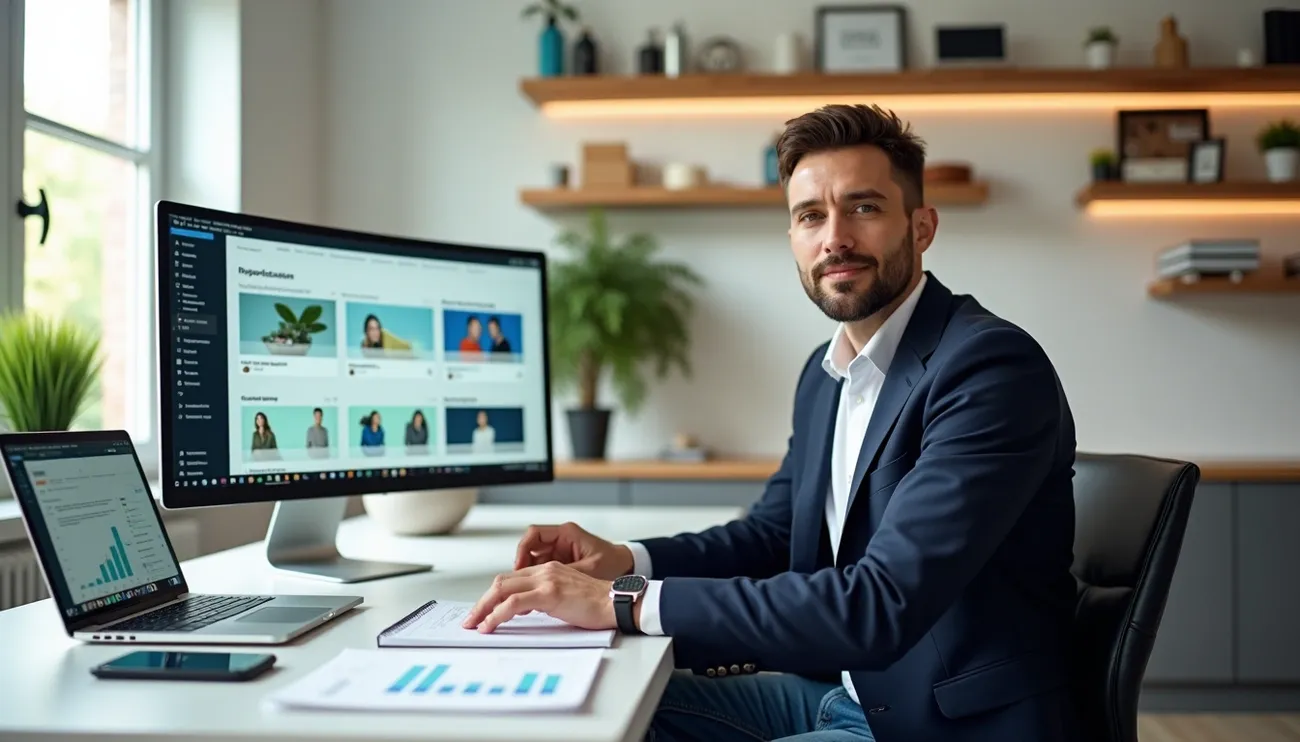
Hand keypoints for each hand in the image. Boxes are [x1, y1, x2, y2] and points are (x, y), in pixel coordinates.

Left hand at [462, 561, 615, 632]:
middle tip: (471, 619)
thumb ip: (544, 598)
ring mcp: (546, 580)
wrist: (617, 602)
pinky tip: (490, 625)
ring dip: (483, 608)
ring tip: (475, 624)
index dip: (492, 596)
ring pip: (502, 590)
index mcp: (548, 570)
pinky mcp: (550, 593)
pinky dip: (496, 615)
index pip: (511, 579)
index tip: (483, 611)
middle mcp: (544, 570)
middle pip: (501, 582)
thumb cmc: (597, 603)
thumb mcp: (565, 597)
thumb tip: (524, 611)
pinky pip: (513, 603)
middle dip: (481, 602)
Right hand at [514, 521, 633, 579]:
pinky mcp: (561, 564)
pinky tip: (534, 594)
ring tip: (524, 591)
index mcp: (567, 533)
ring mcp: (560, 552)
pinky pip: (541, 569)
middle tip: (516, 582)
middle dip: (520, 566)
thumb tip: (545, 582)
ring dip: (526, 575)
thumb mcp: (590, 568)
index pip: (534, 534)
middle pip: (529, 548)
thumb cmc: (613, 563)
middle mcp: (561, 540)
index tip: (519, 566)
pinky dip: (535, 580)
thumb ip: (567, 572)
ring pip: (533, 561)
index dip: (522, 549)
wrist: (626, 569)